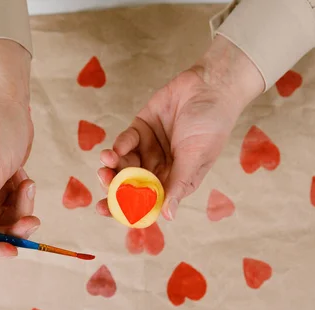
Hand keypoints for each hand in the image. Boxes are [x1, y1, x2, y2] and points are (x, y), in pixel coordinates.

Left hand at [96, 36, 263, 219]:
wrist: (211, 87)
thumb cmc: (211, 126)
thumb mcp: (195, 158)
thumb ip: (178, 184)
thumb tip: (168, 217)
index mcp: (175, 181)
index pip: (147, 201)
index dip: (126, 208)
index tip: (106, 210)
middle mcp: (160, 168)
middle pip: (130, 184)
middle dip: (113, 186)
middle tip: (103, 182)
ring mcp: (149, 148)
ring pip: (123, 164)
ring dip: (112, 165)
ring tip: (106, 162)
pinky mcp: (141, 128)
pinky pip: (126, 141)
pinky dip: (120, 145)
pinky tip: (117, 147)